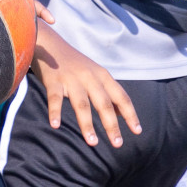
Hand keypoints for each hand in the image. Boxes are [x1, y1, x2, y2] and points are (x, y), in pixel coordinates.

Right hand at [34, 32, 141, 147]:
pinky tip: (55, 125)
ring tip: (93, 142)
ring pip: (82, 104)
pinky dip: (55, 112)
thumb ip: (107, 92)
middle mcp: (89, 77)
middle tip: (117, 144)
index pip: (121, 96)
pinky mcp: (53, 80)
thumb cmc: (73, 63)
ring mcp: (71, 78)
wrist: (49, 43)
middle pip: (103, 103)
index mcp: (102, 75)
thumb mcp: (94, 73)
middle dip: (111, 125)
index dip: (130, 114)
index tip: (137, 131)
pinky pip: (54, 99)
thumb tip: (120, 113)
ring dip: (87, 124)